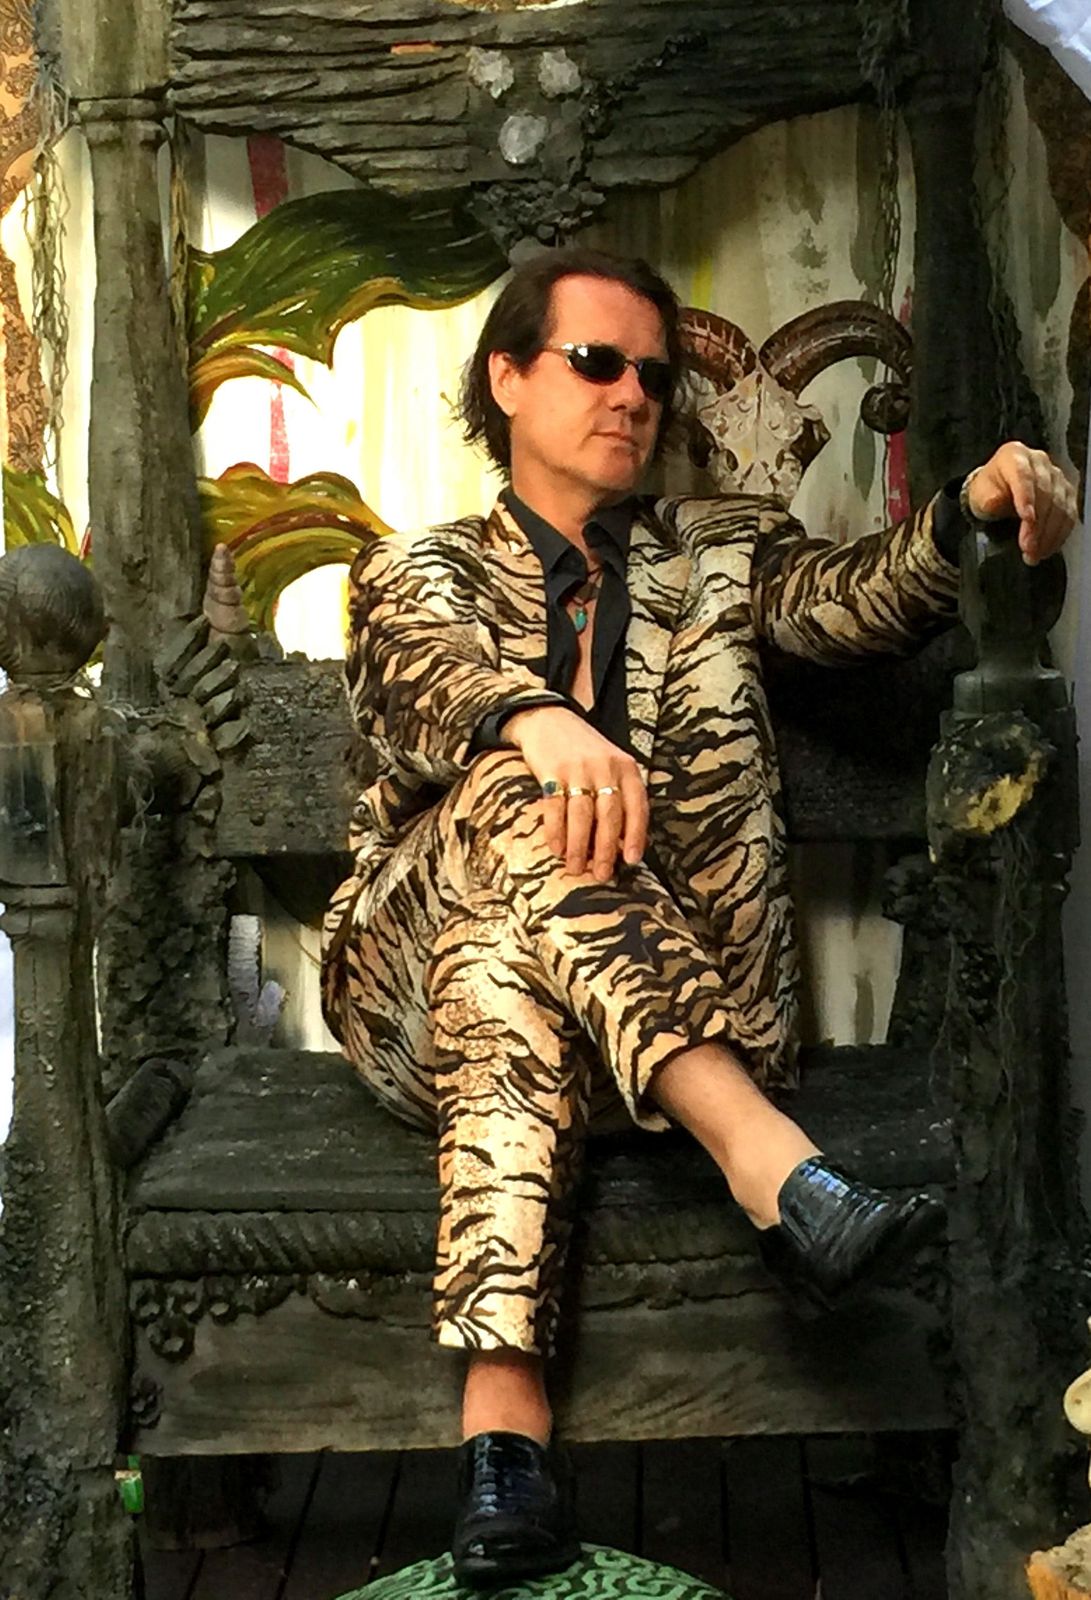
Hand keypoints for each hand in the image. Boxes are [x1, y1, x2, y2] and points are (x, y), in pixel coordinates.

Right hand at [503, 705, 647, 881]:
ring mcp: (578, 768)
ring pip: (582, 814)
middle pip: (609, 814)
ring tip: (575, 868)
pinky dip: (556, 831)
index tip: (631, 860)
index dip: (635, 835)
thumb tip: (626, 843)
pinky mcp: (552, 770)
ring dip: (579, 845)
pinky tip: (556, 848)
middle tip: (601, 874)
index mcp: (626, 768)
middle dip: (605, 849)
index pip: (637, 806)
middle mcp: (605, 767)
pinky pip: (556, 807)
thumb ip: (621, 796)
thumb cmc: (585, 752)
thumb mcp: (612, 766)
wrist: (549, 719)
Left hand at [964, 442, 1078, 564]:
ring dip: (1049, 533)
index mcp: (1015, 455)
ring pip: (1060, 505)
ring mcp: (1056, 476)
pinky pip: (1069, 514)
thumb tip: (995, 502)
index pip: (1024, 476)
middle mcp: (1039, 461)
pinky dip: (1059, 534)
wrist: (998, 492)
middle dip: (1037, 524)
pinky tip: (1047, 549)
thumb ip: (988, 498)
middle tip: (1028, 547)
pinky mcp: (1066, 492)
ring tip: (1035, 554)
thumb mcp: (980, 495)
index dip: (1026, 498)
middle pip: (1045, 493)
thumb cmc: (989, 491)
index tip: (1026, 519)